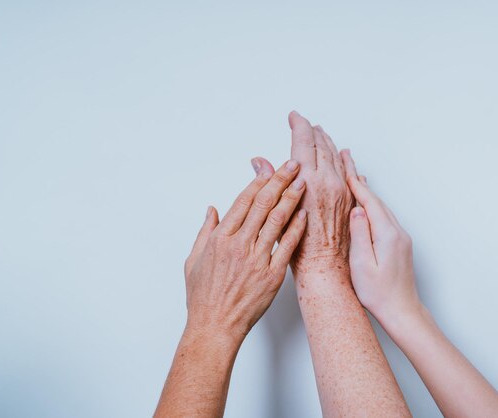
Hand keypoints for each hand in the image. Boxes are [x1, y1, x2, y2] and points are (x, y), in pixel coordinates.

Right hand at [183, 158, 306, 340]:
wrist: (215, 326)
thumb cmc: (203, 297)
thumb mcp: (193, 260)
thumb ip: (204, 232)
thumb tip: (212, 210)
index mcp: (220, 238)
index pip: (243, 201)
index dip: (258, 182)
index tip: (269, 168)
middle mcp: (239, 244)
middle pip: (263, 204)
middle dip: (279, 180)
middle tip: (292, 165)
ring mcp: (256, 259)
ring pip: (277, 220)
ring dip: (291, 198)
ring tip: (302, 182)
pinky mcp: (271, 275)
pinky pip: (287, 246)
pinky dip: (296, 228)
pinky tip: (304, 214)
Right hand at [288, 111, 353, 273]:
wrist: (327, 272)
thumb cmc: (301, 252)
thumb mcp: (279, 216)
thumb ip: (272, 183)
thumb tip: (260, 162)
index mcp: (312, 183)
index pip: (305, 143)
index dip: (299, 126)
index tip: (294, 116)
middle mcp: (330, 184)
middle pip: (323, 146)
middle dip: (313, 131)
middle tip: (304, 122)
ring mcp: (344, 192)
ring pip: (337, 158)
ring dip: (328, 142)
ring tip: (321, 133)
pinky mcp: (351, 203)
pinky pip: (349, 173)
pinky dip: (344, 160)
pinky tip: (344, 155)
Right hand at [341, 149, 421, 322]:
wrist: (402, 311)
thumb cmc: (379, 294)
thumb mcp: (362, 265)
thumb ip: (359, 235)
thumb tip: (356, 209)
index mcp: (386, 234)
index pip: (368, 201)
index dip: (355, 183)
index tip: (344, 166)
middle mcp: (397, 232)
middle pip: (376, 199)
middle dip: (359, 180)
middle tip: (347, 159)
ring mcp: (400, 237)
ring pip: (380, 207)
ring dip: (366, 192)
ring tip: (353, 176)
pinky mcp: (399, 244)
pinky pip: (384, 217)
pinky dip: (372, 206)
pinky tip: (366, 204)